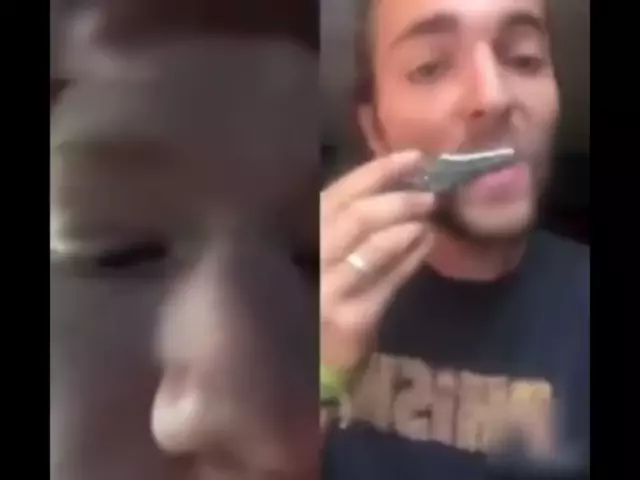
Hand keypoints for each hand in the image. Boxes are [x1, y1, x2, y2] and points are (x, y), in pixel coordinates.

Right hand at [320, 150, 435, 371]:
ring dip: (407, 224)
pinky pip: (389, 281)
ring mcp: (329, 291)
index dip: (376, 173)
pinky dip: (411, 257)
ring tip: (429, 214)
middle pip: (355, 217)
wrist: (302, 364)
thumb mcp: (315, 256)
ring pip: (373, 246)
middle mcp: (308, 260)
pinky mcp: (352, 319)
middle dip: (398, 198)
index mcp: (296, 237)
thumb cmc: (310, 299)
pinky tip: (426, 243)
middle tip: (429, 191)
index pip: (336, 195)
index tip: (413, 158)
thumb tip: (390, 186)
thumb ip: (339, 226)